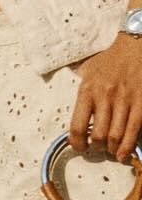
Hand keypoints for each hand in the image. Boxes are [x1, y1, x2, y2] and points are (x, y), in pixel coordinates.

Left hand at [70, 36, 141, 160]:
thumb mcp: (87, 71)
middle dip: (98, 148)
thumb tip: (64, 99)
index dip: (77, 144)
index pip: (77, 126)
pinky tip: (125, 154)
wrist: (135, 45)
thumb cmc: (110, 60)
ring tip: (112, 152)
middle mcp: (104, 97)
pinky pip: (134, 129)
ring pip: (116, 136)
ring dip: (113, 150)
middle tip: (99, 150)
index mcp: (87, 90)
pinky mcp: (141, 101)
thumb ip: (80, 90)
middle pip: (98, 135)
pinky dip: (129, 146)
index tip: (80, 149)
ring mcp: (125, 100)